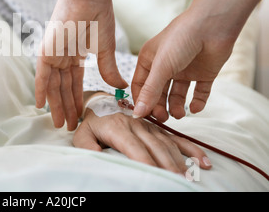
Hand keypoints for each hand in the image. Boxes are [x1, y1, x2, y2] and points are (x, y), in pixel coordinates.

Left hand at [35, 0, 127, 130]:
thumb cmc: (99, 16)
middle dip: (67, 108)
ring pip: (54, 85)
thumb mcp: (106, 49)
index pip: (75, 83)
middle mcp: (63, 56)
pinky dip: (41, 90)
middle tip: (70, 127)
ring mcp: (54, 54)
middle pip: (64, 88)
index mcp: (76, 55)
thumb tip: (120, 86)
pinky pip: (42, 75)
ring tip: (61, 124)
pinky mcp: (46, 51)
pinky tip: (42, 106)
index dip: (78, 100)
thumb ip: (109, 69)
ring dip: (56, 105)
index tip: (81, 117)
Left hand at [73, 107, 211, 174]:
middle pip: (156, 147)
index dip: (145, 161)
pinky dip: (191, 149)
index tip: (155, 176)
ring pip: (168, 144)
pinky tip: (203, 161)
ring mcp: (149, 126)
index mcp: (118, 128)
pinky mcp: (157, 128)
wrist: (101, 102)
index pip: (134, 147)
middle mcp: (137, 125)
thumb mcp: (82, 133)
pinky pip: (176, 138)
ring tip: (190, 177)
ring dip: (181, 160)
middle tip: (178, 182)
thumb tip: (96, 155)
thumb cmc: (92, 123)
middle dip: (168, 166)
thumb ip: (86, 146)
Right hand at [131, 10, 234, 120]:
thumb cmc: (181, 38)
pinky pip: (199, 93)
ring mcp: (185, 70)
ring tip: (179, 114)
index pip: (140, 86)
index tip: (143, 116)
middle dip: (159, 106)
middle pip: (158, 93)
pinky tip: (195, 108)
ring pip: (177, 95)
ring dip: (177, 106)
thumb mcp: (161, 66)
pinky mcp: (204, 73)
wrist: (212, 25)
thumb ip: (150, 91)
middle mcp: (166, 66)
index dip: (141, 100)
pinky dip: (197, 102)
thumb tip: (137, 113)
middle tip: (163, 118)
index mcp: (150, 60)